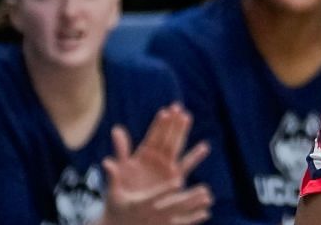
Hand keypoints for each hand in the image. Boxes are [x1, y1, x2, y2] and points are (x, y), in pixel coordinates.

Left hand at [100, 104, 211, 224]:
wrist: (130, 213)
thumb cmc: (122, 193)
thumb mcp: (120, 171)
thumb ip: (121, 151)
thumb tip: (116, 130)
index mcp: (142, 155)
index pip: (152, 135)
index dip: (158, 124)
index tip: (165, 111)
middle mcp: (156, 158)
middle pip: (166, 137)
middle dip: (172, 122)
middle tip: (178, 106)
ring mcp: (166, 167)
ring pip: (177, 146)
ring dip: (182, 132)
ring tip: (188, 117)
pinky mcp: (175, 178)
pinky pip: (187, 165)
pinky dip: (195, 156)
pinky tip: (204, 147)